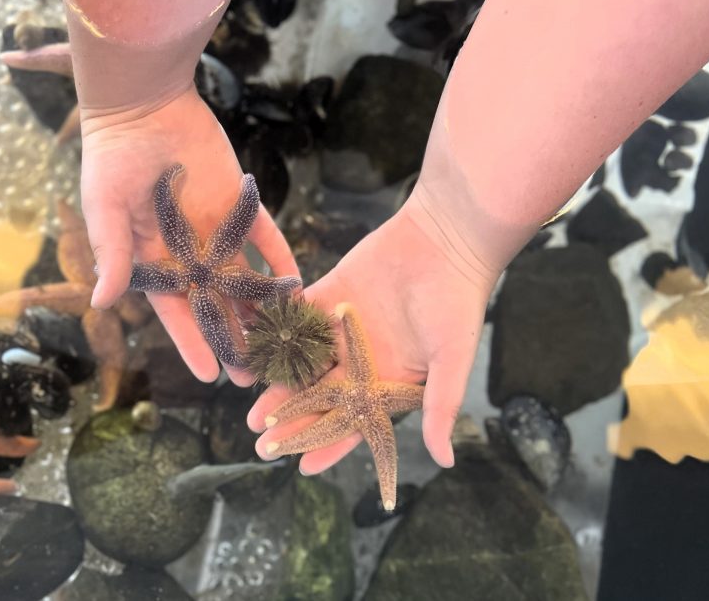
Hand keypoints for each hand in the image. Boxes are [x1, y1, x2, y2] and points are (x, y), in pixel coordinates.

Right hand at [1, 45, 297, 385]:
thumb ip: (111, 253)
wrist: (144, 107)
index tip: (210, 374)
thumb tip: (103, 301)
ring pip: (244, 279)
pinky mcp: (240, 204)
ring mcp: (217, 230)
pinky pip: (265, 236)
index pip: (176, 312)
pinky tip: (297, 284)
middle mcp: (188, 254)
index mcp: (153, 261)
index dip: (192, 342)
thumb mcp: (105, 208)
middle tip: (255, 375)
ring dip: (261, 308)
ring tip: (282, 341)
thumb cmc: (114, 159)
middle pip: (215, 305)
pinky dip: (280, 257)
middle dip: (234, 338)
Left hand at [247, 191, 497, 469]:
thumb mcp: (452, 359)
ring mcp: (342, 328)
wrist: (447, 240)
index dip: (330, 445)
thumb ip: (441, 406)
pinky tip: (252, 352)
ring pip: (303, 364)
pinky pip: (297, 318)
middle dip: (293, 421)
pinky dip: (275, 333)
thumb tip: (446, 461)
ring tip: (251, 410)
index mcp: (387, 380)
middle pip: (321, 398)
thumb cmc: (457, 302)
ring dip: (278, 386)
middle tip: (263, 444)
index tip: (302, 467)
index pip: (354, 421)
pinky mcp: (328, 294)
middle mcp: (361, 359)